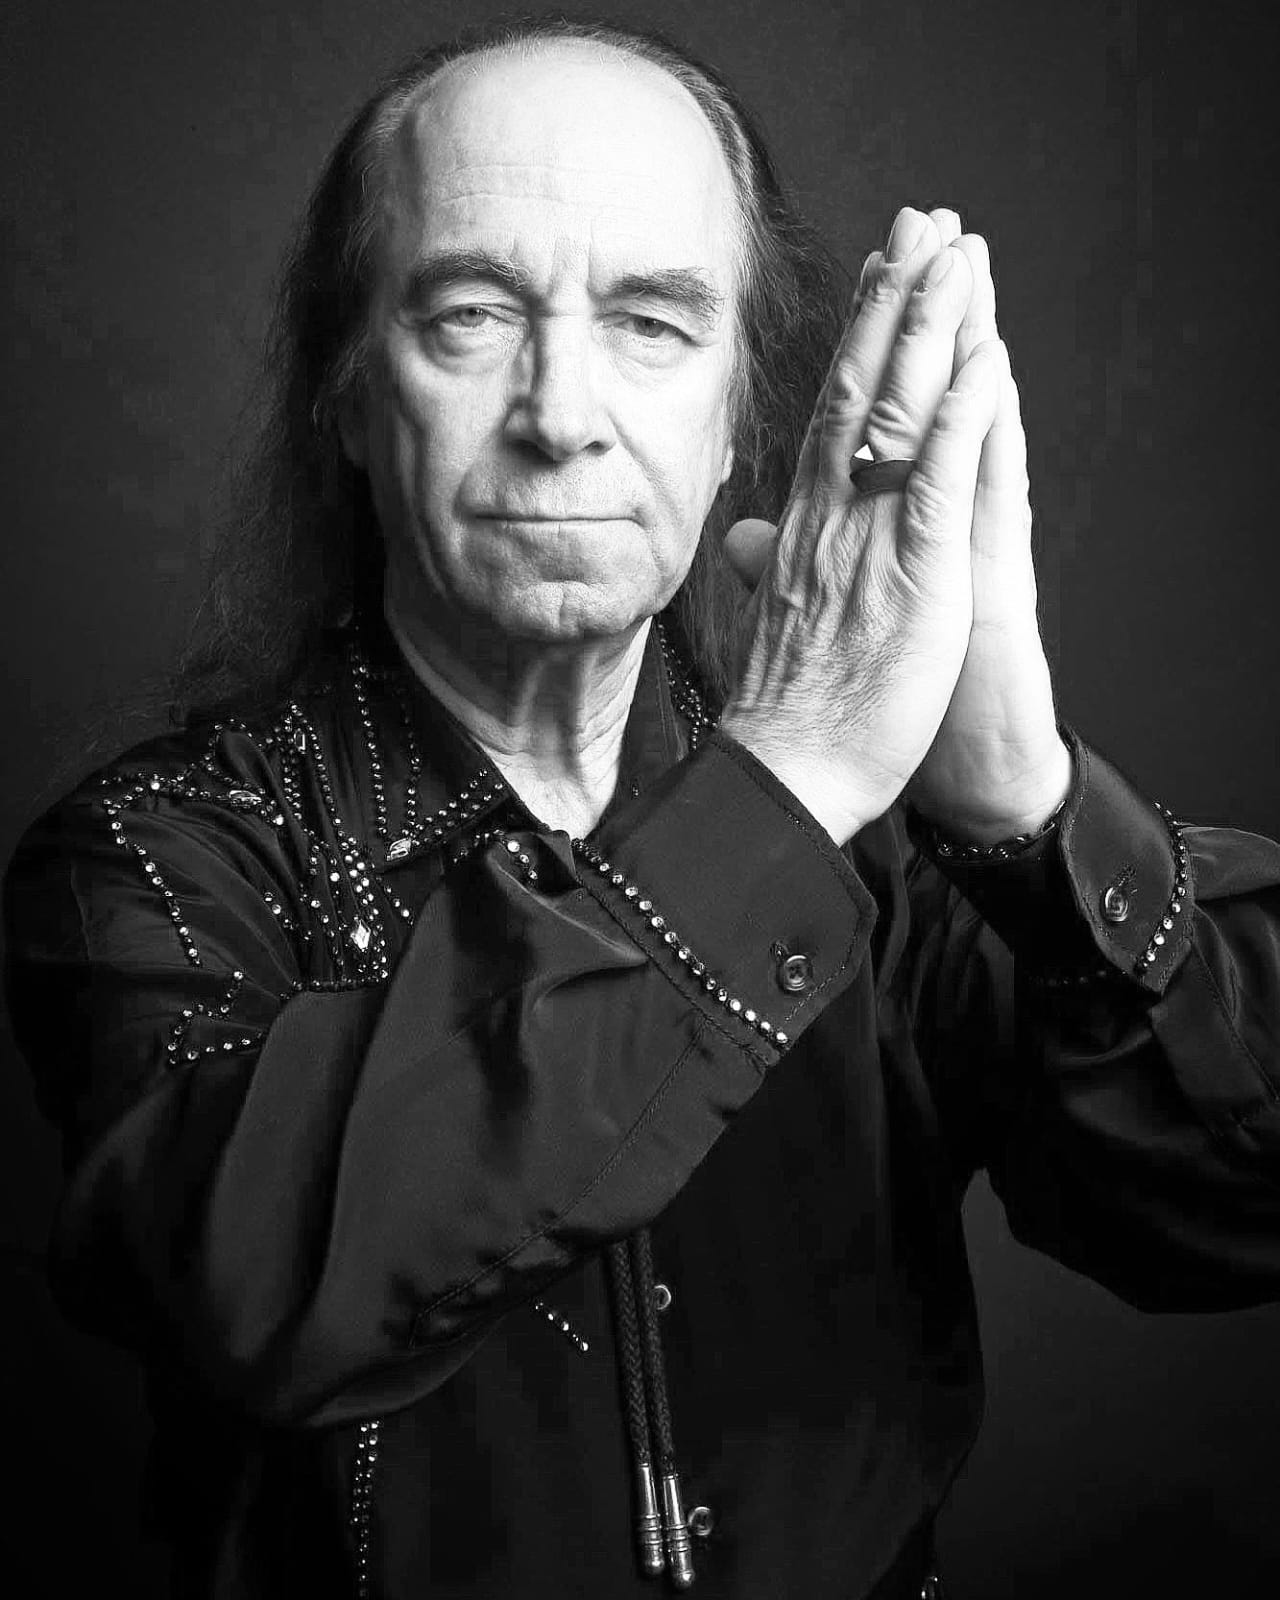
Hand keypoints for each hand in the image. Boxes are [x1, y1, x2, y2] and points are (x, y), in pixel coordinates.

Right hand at [720, 208, 1069, 844]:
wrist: (782, 775)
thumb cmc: (782, 711)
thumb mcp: (770, 622)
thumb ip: (764, 567)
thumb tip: (745, 543)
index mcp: (804, 529)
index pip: (834, 414)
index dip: (860, 339)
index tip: (878, 275)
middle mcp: (832, 518)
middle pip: (861, 388)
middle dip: (895, 300)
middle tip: (920, 222)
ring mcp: (869, 542)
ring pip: (898, 417)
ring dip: (928, 331)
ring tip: (955, 255)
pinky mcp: (912, 579)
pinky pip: (935, 483)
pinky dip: (958, 419)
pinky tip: (979, 361)